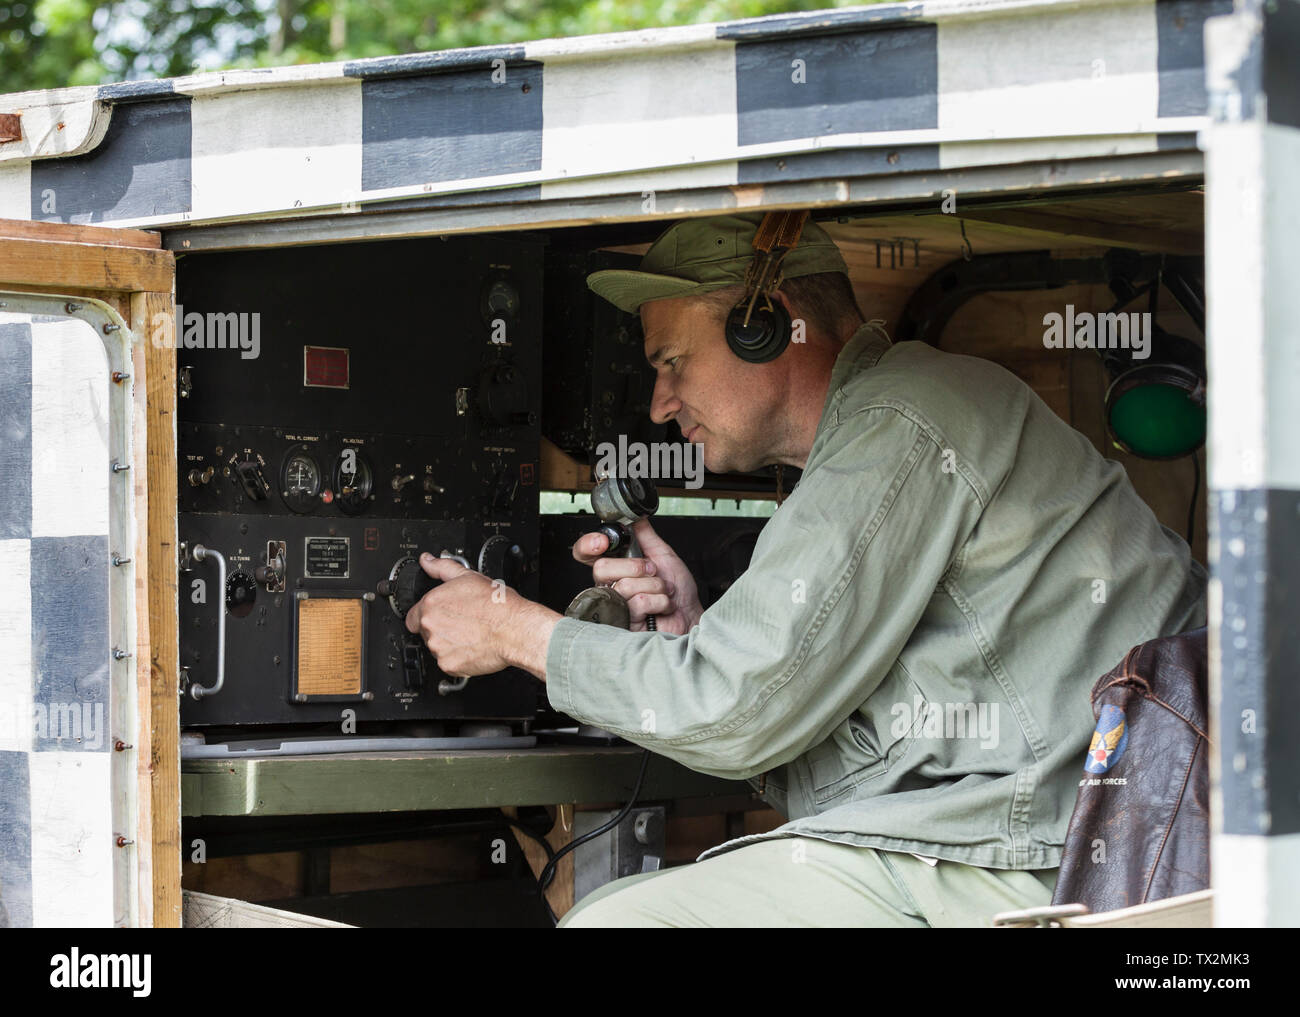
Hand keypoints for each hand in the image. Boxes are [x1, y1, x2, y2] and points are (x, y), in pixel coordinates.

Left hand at [403, 554, 556, 678]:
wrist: (515, 630)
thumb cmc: (497, 605)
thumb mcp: (469, 577)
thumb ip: (442, 567)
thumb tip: (428, 560)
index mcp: (431, 604)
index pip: (413, 615)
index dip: (428, 615)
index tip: (443, 615)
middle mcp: (430, 626)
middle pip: (425, 631)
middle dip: (440, 628)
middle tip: (461, 623)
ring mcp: (438, 647)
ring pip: (437, 647)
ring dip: (448, 643)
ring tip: (469, 634)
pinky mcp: (448, 665)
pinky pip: (447, 663)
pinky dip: (457, 658)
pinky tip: (472, 646)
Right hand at [572, 517, 703, 634]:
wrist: (691, 615)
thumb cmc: (678, 591)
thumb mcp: (663, 555)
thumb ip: (646, 535)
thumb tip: (635, 517)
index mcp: (617, 567)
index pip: (586, 554)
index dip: (588, 545)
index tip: (603, 541)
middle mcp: (612, 586)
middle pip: (601, 568)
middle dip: (635, 567)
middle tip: (653, 571)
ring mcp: (617, 606)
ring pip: (624, 585)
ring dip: (655, 585)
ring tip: (664, 591)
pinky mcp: (626, 623)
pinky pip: (638, 602)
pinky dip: (659, 601)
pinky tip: (662, 607)